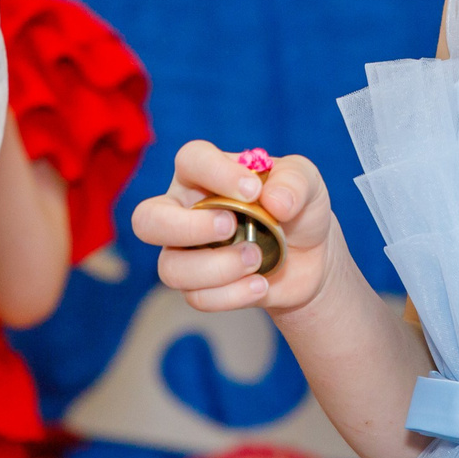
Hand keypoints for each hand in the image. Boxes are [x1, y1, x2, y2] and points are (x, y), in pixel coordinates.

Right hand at [133, 141, 340, 315]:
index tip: (253, 190)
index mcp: (204, 172)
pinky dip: (232, 294)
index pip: (190, 160)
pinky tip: (261, 285)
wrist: (311, 255)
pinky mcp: (198, 286)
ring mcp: (185, 251)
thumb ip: (295, 182)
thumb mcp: (307, 183)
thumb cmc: (297, 206)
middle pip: (147, 219)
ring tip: (256, 259)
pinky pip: (196, 297)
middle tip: (230, 226)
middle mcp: (184, 210)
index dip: (215, 173)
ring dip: (217, 268)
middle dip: (186, 228)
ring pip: (170, 268)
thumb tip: (274, 201)